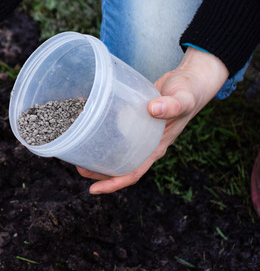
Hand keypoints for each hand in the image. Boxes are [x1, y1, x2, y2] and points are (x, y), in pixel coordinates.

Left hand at [77, 47, 228, 193]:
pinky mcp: (135, 119)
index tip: (93, 190)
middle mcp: (147, 143)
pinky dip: (102, 129)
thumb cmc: (190, 92)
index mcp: (157, 146)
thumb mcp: (183, 99)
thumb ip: (172, 105)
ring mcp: (140, 132)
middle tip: (78, 168)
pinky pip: (117, 129)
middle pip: (120, 165)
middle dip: (99, 171)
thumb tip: (154, 109)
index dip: (113, 183)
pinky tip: (87, 122)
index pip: (134, 172)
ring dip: (98, 153)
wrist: (192, 80)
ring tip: (78, 151)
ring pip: (117, 149)